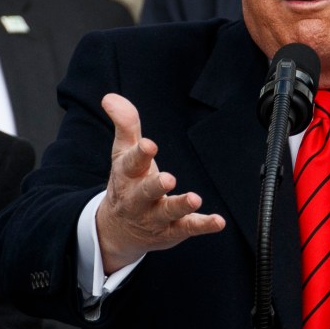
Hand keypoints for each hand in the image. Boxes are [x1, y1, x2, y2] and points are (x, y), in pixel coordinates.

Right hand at [92, 94, 222, 273]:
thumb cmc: (127, 183)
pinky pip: (188, 228)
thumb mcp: (123, 153)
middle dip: (155, 186)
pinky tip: (218, 221)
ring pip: (167, 212)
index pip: (130, 163)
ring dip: (180, 205)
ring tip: (194, 199)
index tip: (149, 144)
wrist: (118, 230)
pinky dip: (203, 225)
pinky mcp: (172, 230)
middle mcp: (138, 198)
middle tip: (168, 179)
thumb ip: (125, 124)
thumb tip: (111, 98)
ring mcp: (155, 216)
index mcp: (127, 176)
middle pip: (145, 192)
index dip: (139, 154)